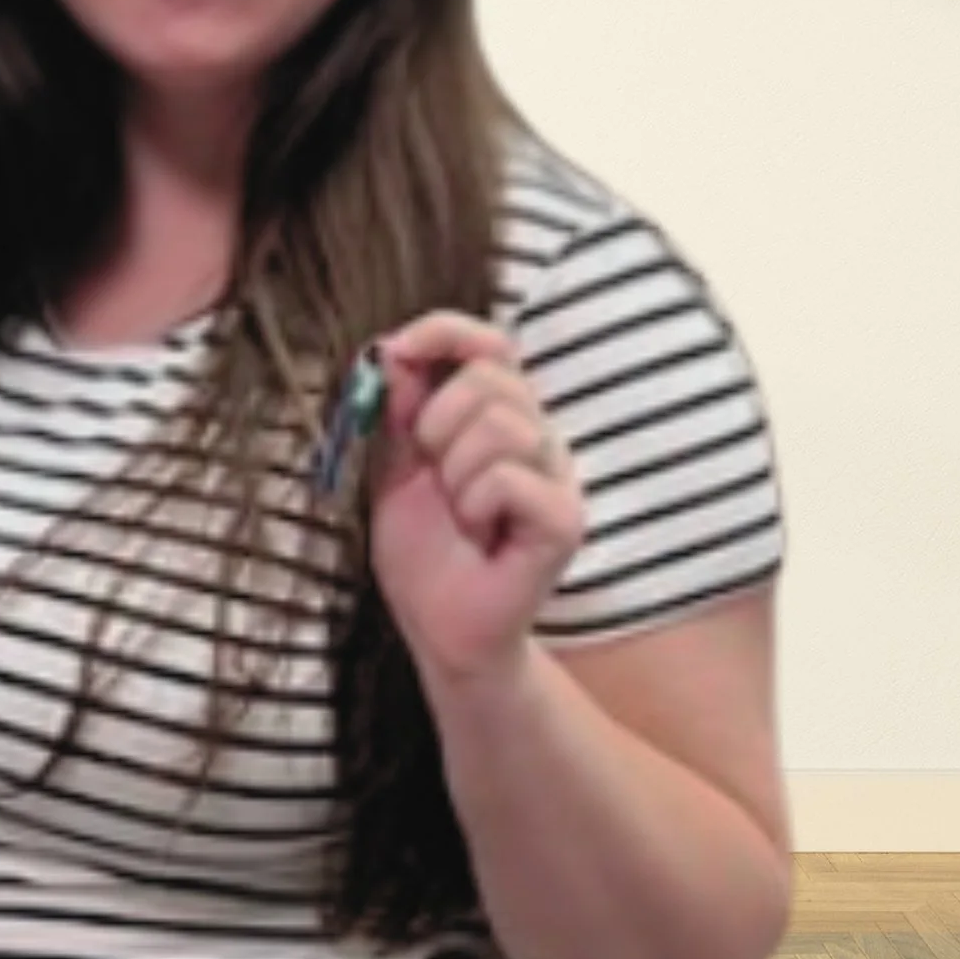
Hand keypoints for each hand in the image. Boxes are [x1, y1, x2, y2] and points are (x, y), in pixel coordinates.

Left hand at [366, 310, 585, 689]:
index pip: (492, 344)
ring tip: (459, 509)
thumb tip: (394, 348)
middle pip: (490, 379)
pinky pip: (508, 479)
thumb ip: (400, 406)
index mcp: (502, 418)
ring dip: (454, 471)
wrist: (438, 625)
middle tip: (434, 472)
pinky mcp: (565, 521)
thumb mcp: (396, 462)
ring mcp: (558, 479)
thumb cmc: (424, 547)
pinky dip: (474, 503)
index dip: (446, 333)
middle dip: (436, 422)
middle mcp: (540, 439)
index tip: (399, 350)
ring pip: (500, 427)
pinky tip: (479, 532)